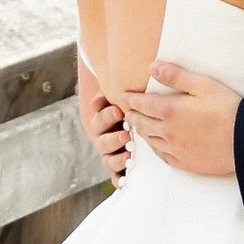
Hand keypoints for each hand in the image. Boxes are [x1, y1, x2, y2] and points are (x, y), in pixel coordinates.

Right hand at [77, 54, 131, 184]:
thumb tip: (145, 64)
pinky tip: (125, 179)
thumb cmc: (136, 106)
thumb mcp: (131, 94)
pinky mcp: (119, 168)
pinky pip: (116, 175)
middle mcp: (105, 134)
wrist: (140, 126)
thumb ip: (128, 83)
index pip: (98, 113)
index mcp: (106, 116)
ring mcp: (111, 152)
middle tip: (124, 127)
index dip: (104, 111)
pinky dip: (118, 177)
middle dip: (110, 130)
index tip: (116, 107)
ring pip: (107, 155)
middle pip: (100, 134)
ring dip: (115, 153)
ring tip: (127, 150)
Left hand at [125, 56, 240, 181]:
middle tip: (128, 111)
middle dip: (132, 116)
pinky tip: (156, 145)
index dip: (130, 99)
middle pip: (141, 124)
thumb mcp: (202, 85)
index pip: (141, 104)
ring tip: (139, 126)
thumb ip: (175, 76)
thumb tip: (151, 67)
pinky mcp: (185, 163)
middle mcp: (167, 132)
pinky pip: (162, 156)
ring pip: (149, 141)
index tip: (123, 96)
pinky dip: (155, 148)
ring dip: (141, 132)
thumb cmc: (227, 108)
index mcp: (169, 111)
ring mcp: (175, 150)